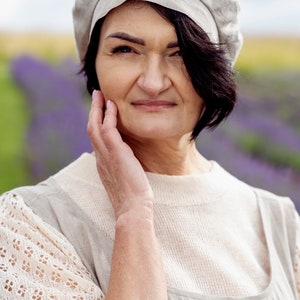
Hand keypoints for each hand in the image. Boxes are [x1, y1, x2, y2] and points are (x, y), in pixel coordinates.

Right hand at [87, 90, 153, 219]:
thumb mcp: (124, 181)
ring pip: (95, 126)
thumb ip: (122, 169)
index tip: (101, 113)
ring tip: (100, 95)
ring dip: (97, 108)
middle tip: (97, 96)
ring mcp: (105, 155)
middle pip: (91, 128)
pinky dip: (109, 115)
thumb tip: (128, 163)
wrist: (133, 208)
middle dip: (93, 111)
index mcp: (102, 164)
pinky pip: (108, 128)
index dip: (97, 124)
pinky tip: (114, 106)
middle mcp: (100, 158)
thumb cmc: (132, 198)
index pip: (96, 139)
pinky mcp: (115, 153)